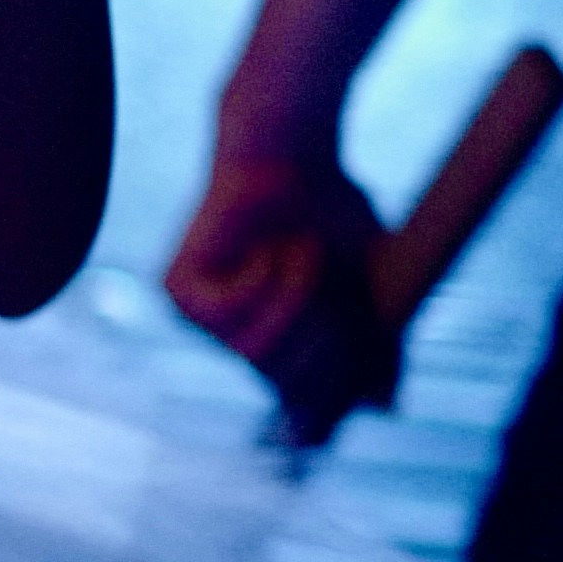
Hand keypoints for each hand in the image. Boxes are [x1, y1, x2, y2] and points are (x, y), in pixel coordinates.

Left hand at [164, 129, 396, 434]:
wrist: (292, 153)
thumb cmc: (331, 213)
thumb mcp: (369, 285)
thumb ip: (376, 345)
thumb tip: (385, 408)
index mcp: (275, 348)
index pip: (297, 406)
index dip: (324, 407)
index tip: (344, 399)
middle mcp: (234, 343)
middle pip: (287, 384)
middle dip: (327, 339)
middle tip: (336, 289)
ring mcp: (199, 323)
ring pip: (261, 349)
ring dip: (299, 297)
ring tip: (301, 252)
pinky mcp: (177, 294)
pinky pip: (237, 311)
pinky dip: (268, 276)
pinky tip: (265, 246)